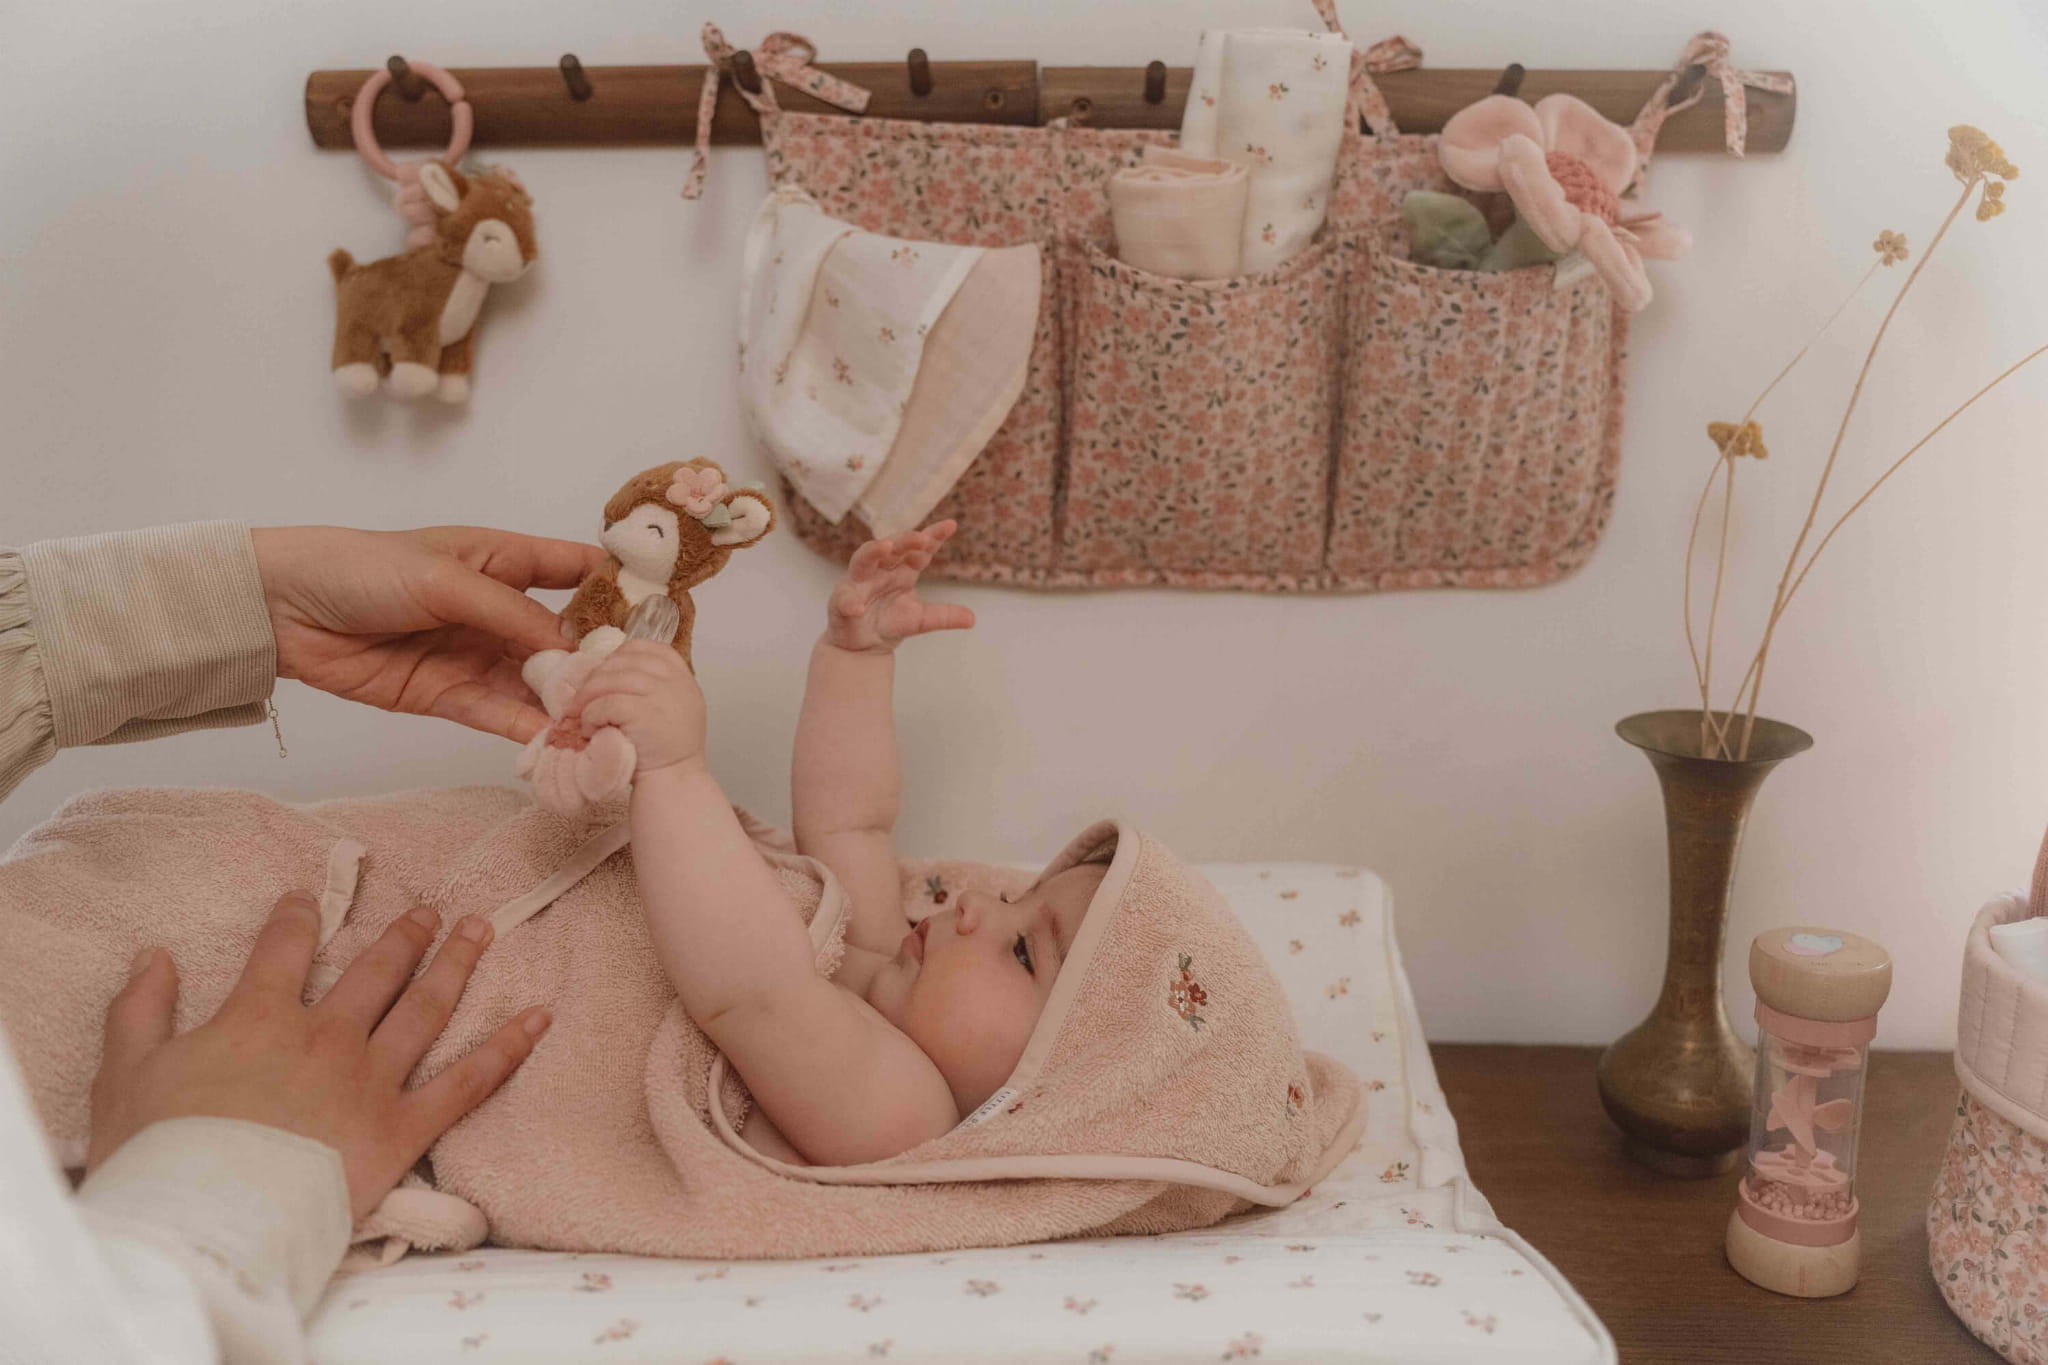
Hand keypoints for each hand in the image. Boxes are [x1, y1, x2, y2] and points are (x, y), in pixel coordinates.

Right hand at [88, 892, 550, 1222]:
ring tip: (479, 930)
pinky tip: (540, 1017)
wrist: (207, 1222)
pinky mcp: (404, 1128)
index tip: (307, 897)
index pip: (284, 948)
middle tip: (430, 910)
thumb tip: (152, 955)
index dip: (297, 917)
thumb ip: (140, 1010)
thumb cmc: (161, 1154)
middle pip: (376, 969)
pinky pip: (469, 1082)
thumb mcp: (126, 1075)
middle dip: (405, 935)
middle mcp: (326, 1035)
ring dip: (457, 962)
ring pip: (427, 1006)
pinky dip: (508, 1047)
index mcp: (259, 1017)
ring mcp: (372, 1079)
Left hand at [252, 525, 609, 745]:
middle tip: (637, 687)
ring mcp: (475, 655)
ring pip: (534, 682)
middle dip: (596, 660)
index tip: (658, 611)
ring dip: (563, 702)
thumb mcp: (445, 578)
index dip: (614, 588)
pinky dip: (525, 729)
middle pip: (562, 637)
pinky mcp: (447, 696)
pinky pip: (497, 714)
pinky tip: (556, 740)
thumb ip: (510, 614)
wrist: (282, 609)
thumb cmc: (363, 568)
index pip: (574, 571)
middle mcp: (497, 609)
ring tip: (602, 724)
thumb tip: (569, 649)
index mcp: (502, 560)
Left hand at [564, 640, 706, 774]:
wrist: (674, 784)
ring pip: (609, 680)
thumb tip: (609, 668)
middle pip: (622, 661)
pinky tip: (589, 730)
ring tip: (581, 717)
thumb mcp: (671, 708)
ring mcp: (663, 695)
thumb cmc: (664, 751)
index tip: (605, 675)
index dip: (618, 656)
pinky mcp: (645, 713)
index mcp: (682, 676)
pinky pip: (605, 703)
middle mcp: (676, 681)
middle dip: (595, 679)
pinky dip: (590, 715)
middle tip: (580, 700)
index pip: (645, 648)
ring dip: (587, 698)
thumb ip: (653, 686)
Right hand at [824, 521, 974, 655]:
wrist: (863, 646)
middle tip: (922, 538)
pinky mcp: (841, 601)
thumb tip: (972, 619)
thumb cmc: (889, 623)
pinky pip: (845, 599)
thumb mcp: (920, 620)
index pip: (919, 549)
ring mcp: (858, 583)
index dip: (933, 536)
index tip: (951, 525)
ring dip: (873, 551)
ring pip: (863, 559)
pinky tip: (858, 608)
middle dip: (906, 539)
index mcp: (902, 570)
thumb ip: (943, 616)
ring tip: (886, 547)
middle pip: (892, 547)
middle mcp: (880, 570)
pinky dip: (850, 603)